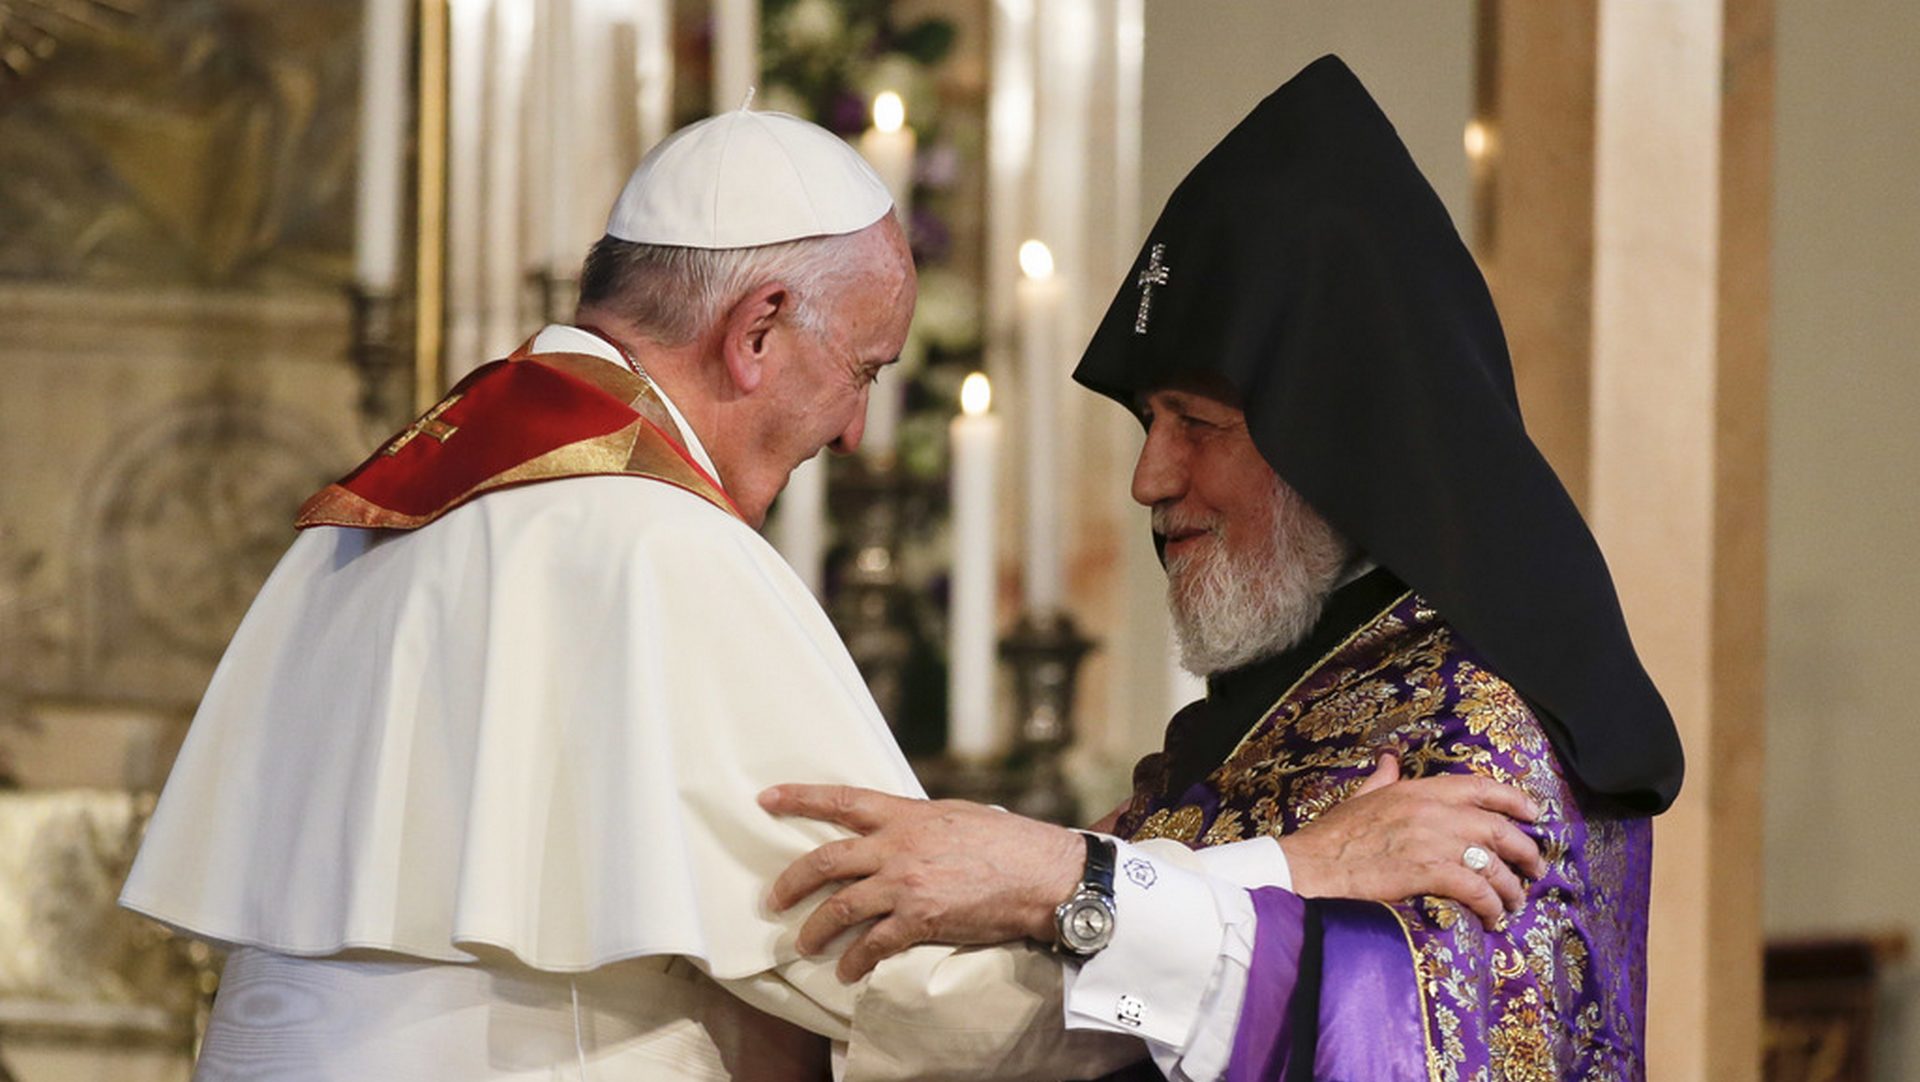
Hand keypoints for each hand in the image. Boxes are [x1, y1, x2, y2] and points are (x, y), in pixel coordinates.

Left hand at [760, 785, 1083, 980]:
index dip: (799, 798)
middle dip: (791, 882)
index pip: (841, 800)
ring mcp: (905, 883)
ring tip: (804, 944)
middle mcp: (897, 846)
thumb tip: (894, 832)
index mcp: (905, 815)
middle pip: (825, 860)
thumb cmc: (1005, 843)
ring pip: (840, 907)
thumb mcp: (953, 816)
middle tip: (774, 900)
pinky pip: (873, 944)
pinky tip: (848, 971)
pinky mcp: (919, 919)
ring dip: (816, 929)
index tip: (766, 799)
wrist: (1041, 874)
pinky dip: (855, 961)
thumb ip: (915, 824)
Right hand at [1281, 753, 1545, 927]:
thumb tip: (1388, 758)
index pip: (1480, 787)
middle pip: (1498, 828)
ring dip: (1510, 888)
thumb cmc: (1332, 837)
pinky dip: (1490, 906)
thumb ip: (1381, 778)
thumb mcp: (1360, 797)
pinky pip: (1476, 890)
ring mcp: (1432, 842)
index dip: (1514, 801)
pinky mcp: (1428, 873)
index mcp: (1418, 790)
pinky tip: (1492, 919)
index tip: (1535, 815)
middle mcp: (1432, 811)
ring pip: (1492, 863)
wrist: (1311, 867)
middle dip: (1525, 851)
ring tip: (1514, 904)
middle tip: (1535, 870)